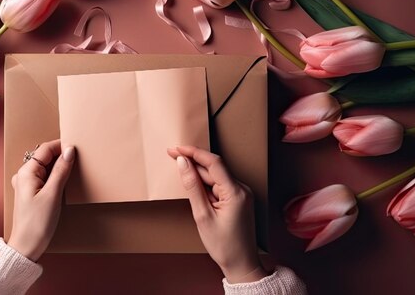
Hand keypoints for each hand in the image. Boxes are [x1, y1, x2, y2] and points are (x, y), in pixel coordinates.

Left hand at [7, 140, 75, 260]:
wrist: (26, 247)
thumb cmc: (37, 223)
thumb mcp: (53, 194)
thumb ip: (61, 170)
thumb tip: (70, 150)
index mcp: (26, 172)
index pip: (46, 149)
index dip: (62, 146)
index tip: (78, 148)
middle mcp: (24, 175)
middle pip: (45, 157)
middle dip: (61, 156)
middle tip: (79, 160)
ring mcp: (26, 184)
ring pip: (46, 167)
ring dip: (59, 167)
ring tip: (73, 171)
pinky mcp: (31, 193)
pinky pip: (45, 178)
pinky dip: (55, 177)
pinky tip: (64, 183)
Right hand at [168, 146, 266, 282]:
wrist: (241, 264)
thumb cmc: (223, 245)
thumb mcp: (202, 215)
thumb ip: (192, 187)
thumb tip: (183, 163)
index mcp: (235, 192)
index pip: (213, 162)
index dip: (193, 152)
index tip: (176, 149)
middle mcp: (242, 189)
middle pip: (214, 169)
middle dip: (193, 162)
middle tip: (172, 156)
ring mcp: (242, 194)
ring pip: (216, 177)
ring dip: (199, 174)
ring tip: (181, 172)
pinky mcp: (239, 199)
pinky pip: (220, 185)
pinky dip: (206, 185)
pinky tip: (195, 188)